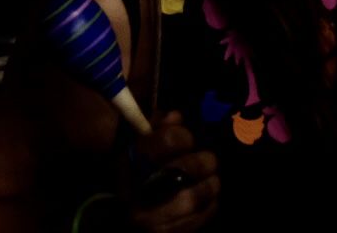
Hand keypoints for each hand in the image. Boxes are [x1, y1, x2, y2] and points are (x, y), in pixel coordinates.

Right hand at [127, 112, 218, 232]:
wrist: (124, 217)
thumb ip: (155, 128)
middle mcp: (137, 192)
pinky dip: (210, 206)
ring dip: (210, 185)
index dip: (183, 136)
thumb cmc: (131, 175)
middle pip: (182, 171)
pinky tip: (208, 198)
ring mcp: (151, 219)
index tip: (187, 139)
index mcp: (129, 164)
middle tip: (210, 160)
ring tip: (212, 179)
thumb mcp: (134, 147)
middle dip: (203, 162)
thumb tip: (177, 116)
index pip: (166, 140)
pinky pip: (199, 219)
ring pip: (192, 198)